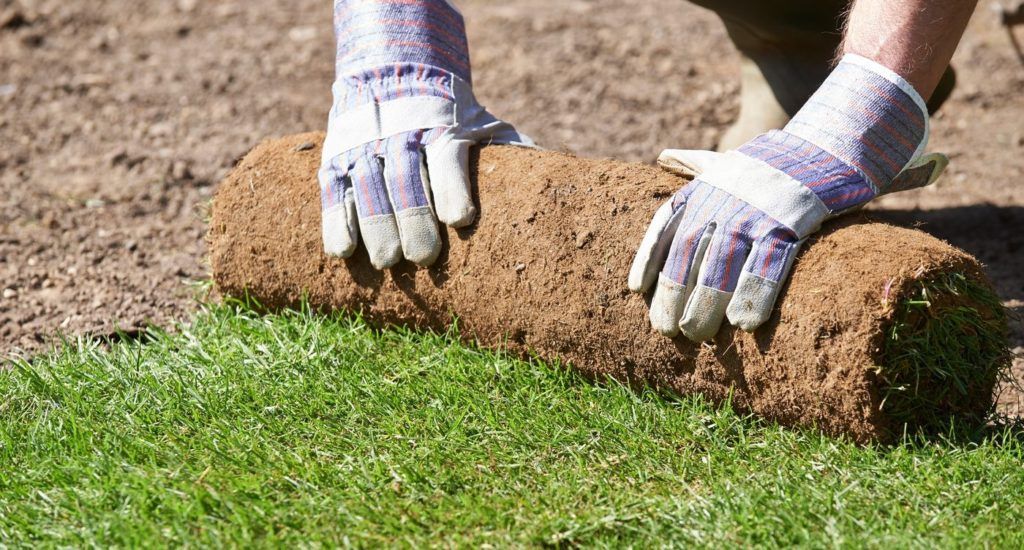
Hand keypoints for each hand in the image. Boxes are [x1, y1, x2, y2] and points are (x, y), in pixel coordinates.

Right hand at [319, 0, 532, 268]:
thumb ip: (510, 150)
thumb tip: (552, 176)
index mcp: (442, 129)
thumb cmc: (451, 115)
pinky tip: (342, 253)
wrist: (393, 70)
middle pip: (405, 180)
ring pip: (368, 188)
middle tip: (423, 258)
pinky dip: (336, 222)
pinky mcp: (338, 159)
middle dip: (413, 219)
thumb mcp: (482, 123)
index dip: (452, 188)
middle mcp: (401, 136)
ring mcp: (366, 147)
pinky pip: (334, 192)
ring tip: (388, 262)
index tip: (460, 220)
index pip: (447, 158)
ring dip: (377, 227)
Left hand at [629, 54, 947, 341]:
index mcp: (706, 186)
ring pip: (723, 263)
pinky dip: (755, 295)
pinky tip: (743, 324)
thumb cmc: (773, 164)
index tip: (634, 289)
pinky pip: (769, 265)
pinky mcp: (791, 222)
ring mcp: (757, 209)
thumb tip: (664, 155)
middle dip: (674, 292)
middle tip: (668, 330)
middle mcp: (725, 197)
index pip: (666, 222)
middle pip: (690, 252)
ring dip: (706, 303)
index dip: (649, 256)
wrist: (829, 147)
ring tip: (696, 335)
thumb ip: (696, 164)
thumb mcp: (731, 159)